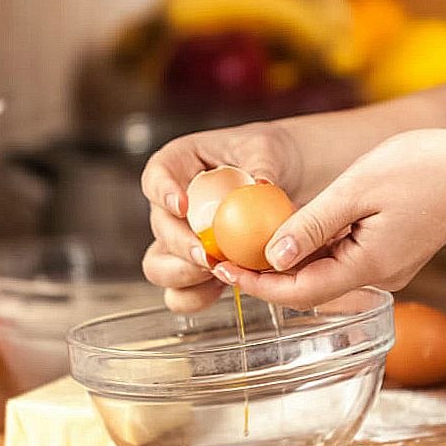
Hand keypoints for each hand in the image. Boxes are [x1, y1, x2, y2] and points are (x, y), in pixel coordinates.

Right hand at [140, 121, 302, 311]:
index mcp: (180, 164)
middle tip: (207, 255)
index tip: (182, 205)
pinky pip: (180, 293)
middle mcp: (172, 204)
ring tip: (218, 272)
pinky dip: (197, 296)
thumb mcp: (268, 150)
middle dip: (180, 246)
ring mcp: (181, 239)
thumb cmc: (269, 155)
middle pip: (158, 228)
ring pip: (158, 265)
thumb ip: (261, 165)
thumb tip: (261, 184)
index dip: (162, 192)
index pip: (155, 176)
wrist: (289, 180)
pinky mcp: (195, 268)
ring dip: (184, 275)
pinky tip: (223, 287)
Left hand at [211, 128, 445, 308]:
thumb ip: (312, 224)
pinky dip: (311, 249)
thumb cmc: (427, 168)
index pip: (298, 293)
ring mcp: (385, 269)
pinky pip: (341, 261)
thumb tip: (270, 254)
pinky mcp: (390, 255)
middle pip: (306, 289)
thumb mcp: (357, 189)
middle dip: (263, 275)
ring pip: (322, 275)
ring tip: (243, 239)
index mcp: (367, 267)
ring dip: (285, 262)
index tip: (220, 265)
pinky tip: (287, 229)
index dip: (255, 283)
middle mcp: (377, 278)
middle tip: (221, 251)